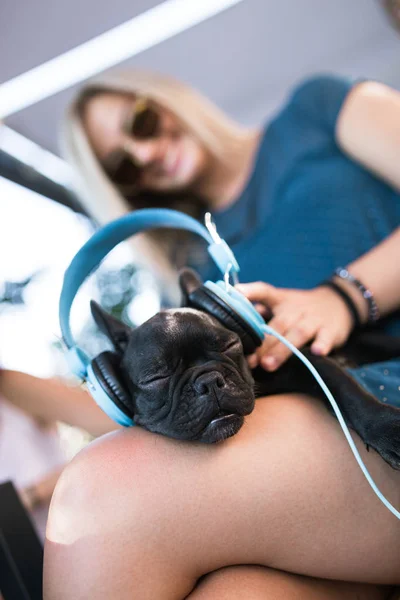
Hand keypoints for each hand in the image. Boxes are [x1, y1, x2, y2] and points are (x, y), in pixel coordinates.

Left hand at [236, 282, 354, 370]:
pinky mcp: (331, 330)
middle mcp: (296, 308)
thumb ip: (259, 310)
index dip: (250, 291)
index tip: (235, 293)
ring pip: (297, 334)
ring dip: (282, 350)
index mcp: (281, 300)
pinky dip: (322, 344)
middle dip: (263, 343)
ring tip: (268, 364)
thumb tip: (234, 323)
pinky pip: (326, 337)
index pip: (264, 291)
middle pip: (278, 324)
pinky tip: (316, 352)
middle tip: (250, 360)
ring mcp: (314, 319)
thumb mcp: (281, 302)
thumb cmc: (300, 308)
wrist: (339, 302)